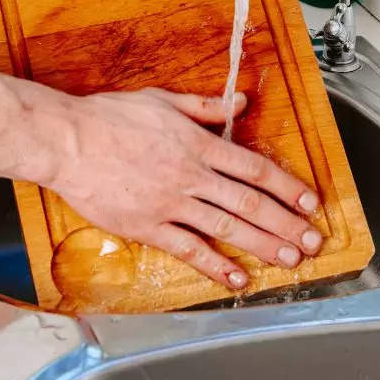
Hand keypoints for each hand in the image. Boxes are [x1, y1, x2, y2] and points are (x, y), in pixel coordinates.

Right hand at [49, 88, 323, 288]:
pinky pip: (188, 249)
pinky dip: (215, 265)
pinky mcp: (147, 226)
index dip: (287, 186)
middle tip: (313, 241)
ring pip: (227, 228)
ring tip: (291, 260)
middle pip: (249, 203)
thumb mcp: (162, 100)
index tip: (310, 202)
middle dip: (286, 223)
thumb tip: (241, 102)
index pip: (253, 168)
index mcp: (196, 143)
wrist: (66, 141)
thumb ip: (204, 107)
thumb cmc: (108, 117)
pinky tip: (237, 278)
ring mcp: (170, 203)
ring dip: (263, 245)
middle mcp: (190, 175)